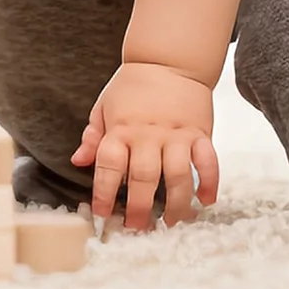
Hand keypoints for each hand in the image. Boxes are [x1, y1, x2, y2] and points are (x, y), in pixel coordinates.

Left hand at [69, 61, 218, 229]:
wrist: (167, 60)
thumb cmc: (131, 87)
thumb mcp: (104, 107)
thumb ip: (93, 136)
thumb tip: (78, 161)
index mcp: (120, 129)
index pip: (108, 165)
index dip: (102, 192)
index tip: (101, 214)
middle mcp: (148, 134)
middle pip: (143, 178)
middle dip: (139, 208)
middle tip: (137, 228)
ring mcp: (176, 135)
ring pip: (178, 176)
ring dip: (176, 204)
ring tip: (170, 223)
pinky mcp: (201, 133)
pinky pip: (209, 162)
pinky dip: (210, 183)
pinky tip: (205, 201)